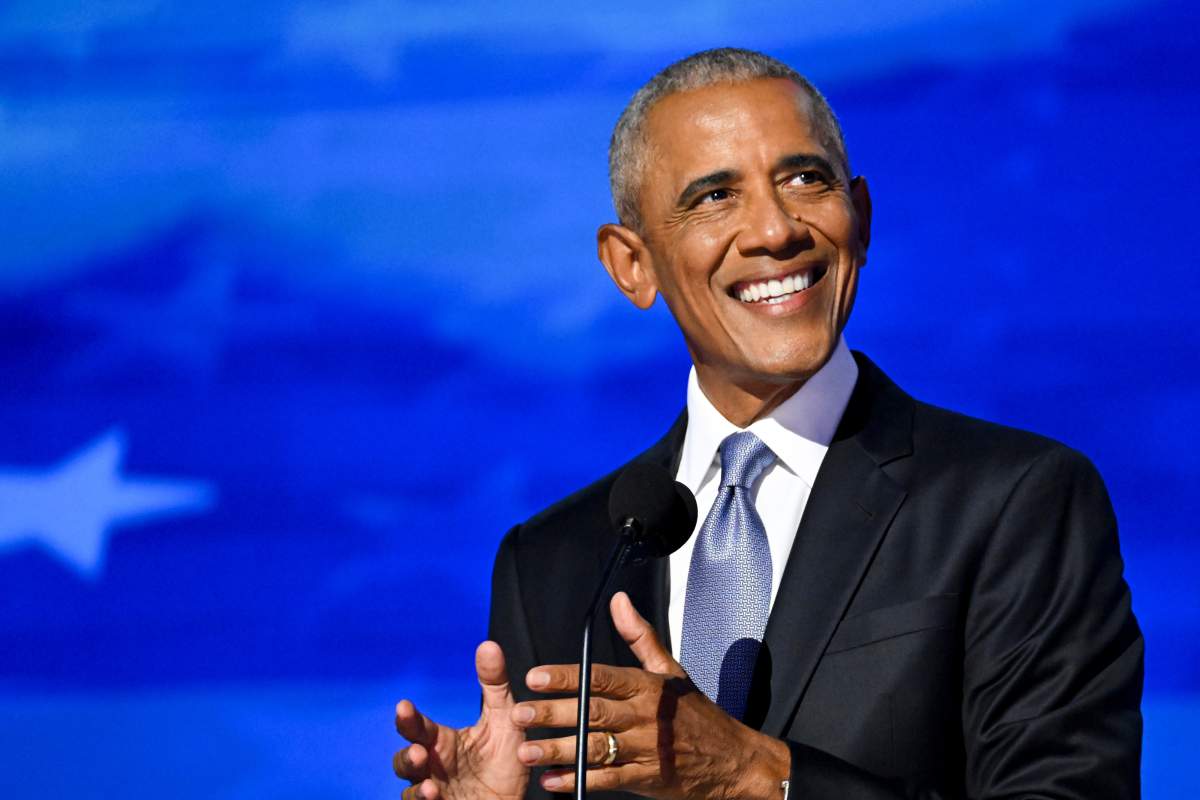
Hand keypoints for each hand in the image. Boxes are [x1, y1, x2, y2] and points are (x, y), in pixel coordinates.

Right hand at [394, 641, 527, 799]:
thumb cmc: (505, 761)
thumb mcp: (505, 719)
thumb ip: (494, 685)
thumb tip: (488, 645)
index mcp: (442, 741)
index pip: (418, 727)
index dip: (409, 717)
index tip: (404, 705)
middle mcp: (433, 766)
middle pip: (406, 756)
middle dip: (406, 753)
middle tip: (418, 748)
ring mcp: (434, 790)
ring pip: (408, 785)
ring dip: (414, 778)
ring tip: (427, 774)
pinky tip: (434, 794)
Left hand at [510, 591, 789, 798]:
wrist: (734, 761)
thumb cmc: (697, 713)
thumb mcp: (671, 670)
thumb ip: (640, 636)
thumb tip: (618, 600)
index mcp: (648, 686)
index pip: (601, 677)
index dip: (567, 677)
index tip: (535, 676)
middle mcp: (645, 716)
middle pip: (592, 712)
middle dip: (553, 713)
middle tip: (519, 713)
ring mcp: (646, 750)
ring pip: (596, 747)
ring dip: (559, 749)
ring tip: (526, 751)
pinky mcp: (647, 779)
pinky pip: (608, 780)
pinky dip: (580, 781)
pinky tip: (553, 779)